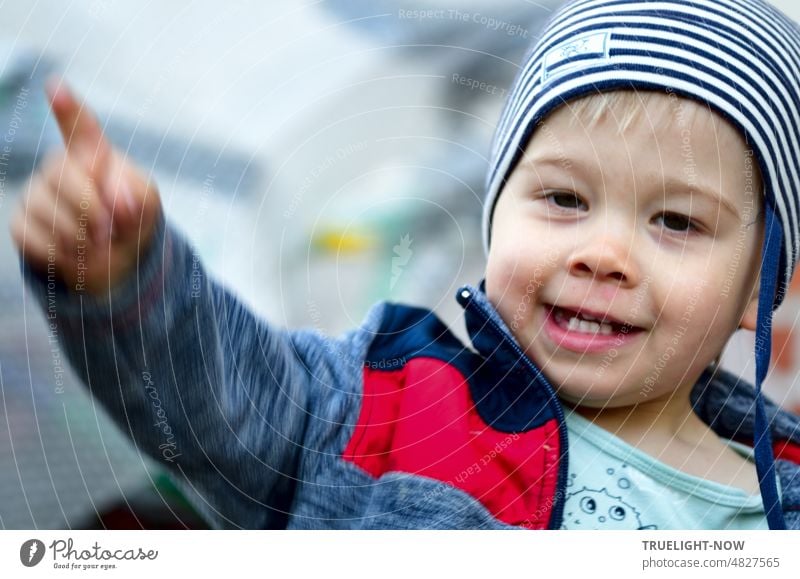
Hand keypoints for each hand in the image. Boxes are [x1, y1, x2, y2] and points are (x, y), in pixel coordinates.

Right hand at [10, 79, 160, 294]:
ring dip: (77, 235)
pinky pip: (32, 235)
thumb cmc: (132, 224)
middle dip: (88, 204)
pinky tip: (73, 254)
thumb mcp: (147, 206)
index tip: (56, 86)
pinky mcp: (22, 222)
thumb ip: (138, 194)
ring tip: (96, 245)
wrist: (116, 263)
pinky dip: (59, 252)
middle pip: (60, 170)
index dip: (68, 109)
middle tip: (108, 231)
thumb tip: (117, 199)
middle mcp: (60, 168)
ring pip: (45, 206)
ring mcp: (37, 193)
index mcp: (95, 156)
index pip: (80, 129)